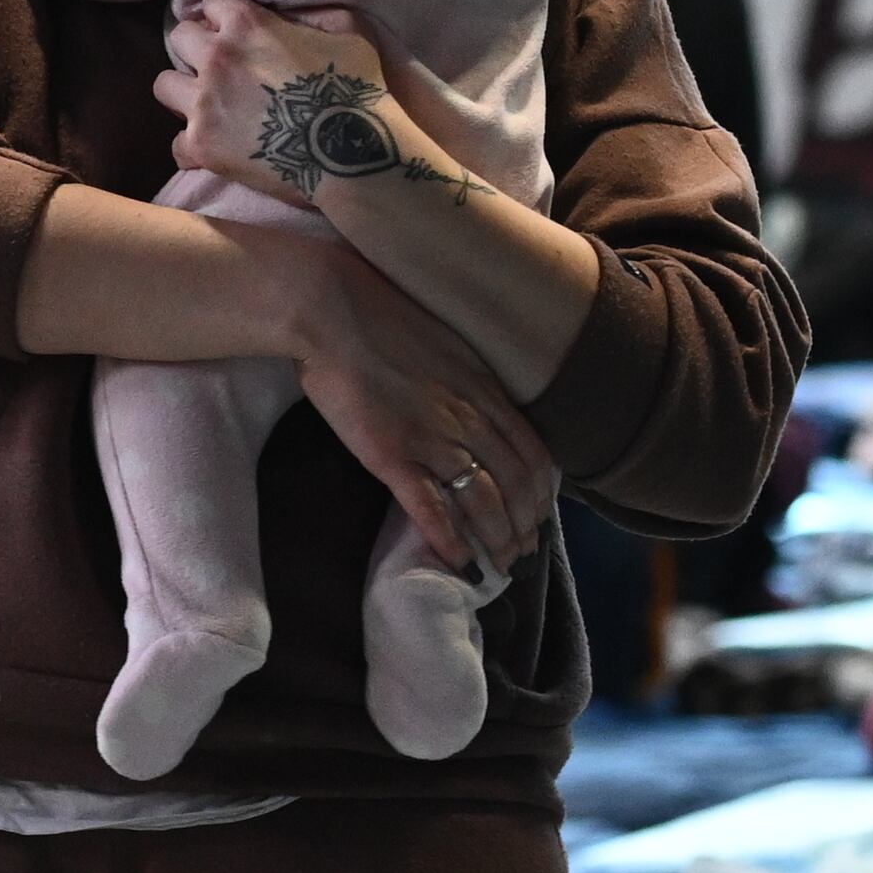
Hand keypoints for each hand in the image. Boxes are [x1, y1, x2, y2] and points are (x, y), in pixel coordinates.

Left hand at [160, 0, 402, 212]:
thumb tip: (291, 13)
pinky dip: (193, 146)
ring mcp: (203, 104)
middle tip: (219, 67)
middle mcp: (216, 58)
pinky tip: (214, 147)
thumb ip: (312, 13)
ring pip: (164, 85)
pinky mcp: (202, 146)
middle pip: (180, 38)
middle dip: (197, 48)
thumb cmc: (356, 90)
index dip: (224, 13)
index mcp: (247, 24)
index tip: (231, 28)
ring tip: (208, 105)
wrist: (351, 155)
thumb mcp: (349, 31)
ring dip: (184, 92)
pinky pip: (176, 143)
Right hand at [277, 235, 554, 574]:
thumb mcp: (447, 344)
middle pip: (515, 484)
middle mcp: (468, 417)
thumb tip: (481, 407)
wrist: (331, 307)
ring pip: (482, 501)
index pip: (533, 453)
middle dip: (524, 525)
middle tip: (522, 553)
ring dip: (496, 539)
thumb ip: (468, 380)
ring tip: (498, 566)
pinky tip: (458, 562)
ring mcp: (431, 437)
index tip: (539, 515)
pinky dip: (450, 540)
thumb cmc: (382, 314)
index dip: (541, 493)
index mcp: (484, 389)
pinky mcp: (391, 453)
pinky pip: (430, 507)